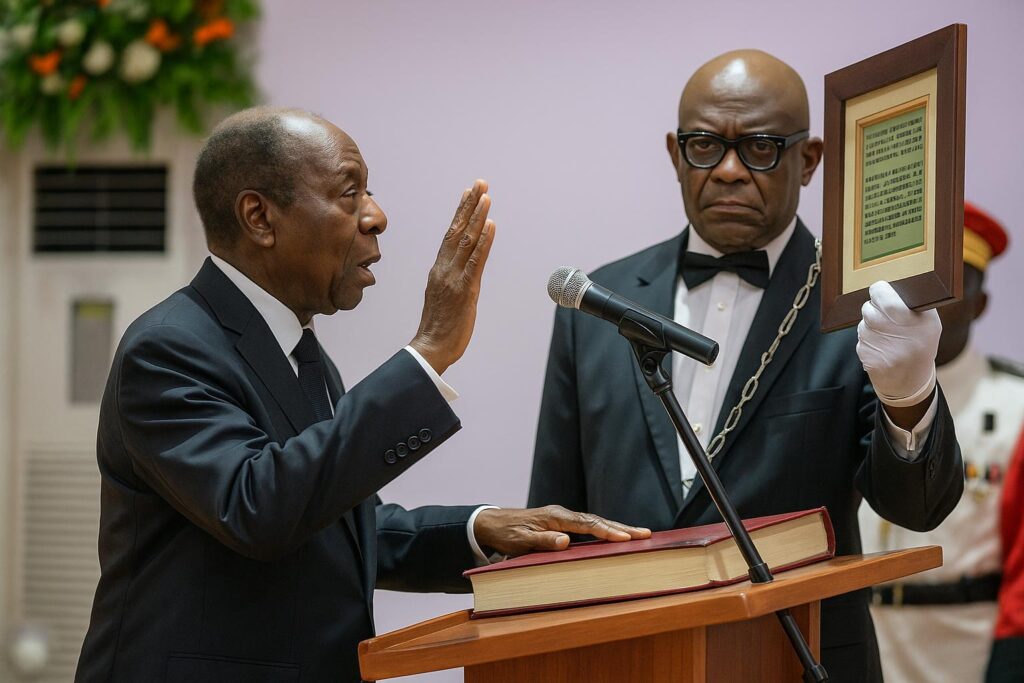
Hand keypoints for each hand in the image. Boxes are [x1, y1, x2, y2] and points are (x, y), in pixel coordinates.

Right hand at [410, 179, 495, 373]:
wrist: (430, 348)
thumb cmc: (438, 328)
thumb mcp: (442, 296)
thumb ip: (450, 279)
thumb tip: (461, 268)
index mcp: (438, 270)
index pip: (450, 235)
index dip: (460, 213)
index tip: (468, 194)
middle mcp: (444, 269)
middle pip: (457, 230)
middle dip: (469, 205)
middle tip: (480, 184)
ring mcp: (453, 278)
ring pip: (466, 241)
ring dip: (478, 216)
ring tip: (486, 196)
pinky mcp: (465, 290)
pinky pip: (475, 261)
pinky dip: (484, 242)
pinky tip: (490, 225)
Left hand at [472, 505, 650, 556]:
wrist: (492, 523)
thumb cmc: (506, 533)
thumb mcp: (520, 541)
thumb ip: (543, 541)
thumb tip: (566, 542)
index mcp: (555, 517)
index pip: (587, 524)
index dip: (607, 531)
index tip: (626, 538)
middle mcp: (562, 515)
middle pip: (597, 520)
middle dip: (622, 527)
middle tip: (646, 533)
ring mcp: (563, 518)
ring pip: (595, 522)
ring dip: (617, 528)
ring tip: (639, 535)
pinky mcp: (562, 524)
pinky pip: (588, 526)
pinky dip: (605, 530)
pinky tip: (616, 536)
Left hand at [856, 281, 940, 413]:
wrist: (910, 382)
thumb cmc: (920, 344)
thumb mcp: (928, 324)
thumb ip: (912, 302)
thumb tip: (890, 284)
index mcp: (918, 322)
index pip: (884, 296)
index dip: (879, 290)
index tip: (881, 290)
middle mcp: (899, 334)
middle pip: (869, 308)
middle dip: (873, 308)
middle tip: (884, 314)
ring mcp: (881, 347)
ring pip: (863, 323)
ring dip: (871, 325)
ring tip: (887, 336)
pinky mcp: (867, 357)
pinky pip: (860, 339)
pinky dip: (867, 340)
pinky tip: (881, 348)